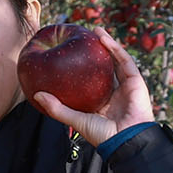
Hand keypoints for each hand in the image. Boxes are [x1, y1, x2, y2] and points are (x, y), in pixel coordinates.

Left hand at [29, 27, 157, 147]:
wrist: (126, 141)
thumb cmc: (102, 135)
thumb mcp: (75, 119)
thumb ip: (57, 108)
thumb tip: (36, 94)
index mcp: (101, 101)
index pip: (90, 80)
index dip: (81, 67)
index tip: (68, 54)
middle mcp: (113, 92)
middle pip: (103, 67)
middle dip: (94, 52)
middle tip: (81, 38)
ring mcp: (125, 86)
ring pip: (115, 60)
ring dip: (106, 44)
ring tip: (94, 31)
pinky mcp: (136, 81)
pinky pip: (125, 61)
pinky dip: (115, 48)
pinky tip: (103, 37)